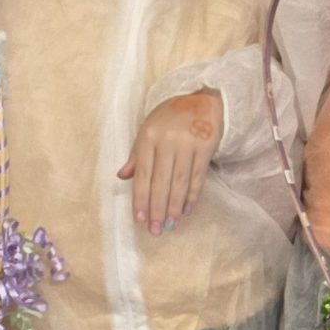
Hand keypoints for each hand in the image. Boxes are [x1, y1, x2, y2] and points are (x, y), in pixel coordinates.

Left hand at [117, 90, 221, 232]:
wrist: (202, 99)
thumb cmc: (171, 117)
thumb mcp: (148, 130)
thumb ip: (137, 155)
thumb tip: (123, 177)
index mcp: (148, 136)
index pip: (143, 174)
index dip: (141, 198)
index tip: (140, 219)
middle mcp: (167, 140)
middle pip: (161, 181)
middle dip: (157, 208)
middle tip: (155, 230)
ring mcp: (188, 144)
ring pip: (179, 182)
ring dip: (173, 207)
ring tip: (169, 225)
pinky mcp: (206, 147)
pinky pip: (197, 177)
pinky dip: (191, 196)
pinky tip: (185, 210)